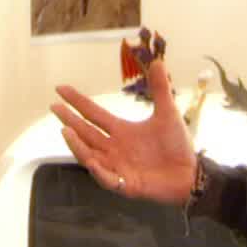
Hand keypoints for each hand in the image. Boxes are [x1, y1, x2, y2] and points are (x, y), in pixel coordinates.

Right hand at [51, 58, 196, 203]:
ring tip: (65, 130)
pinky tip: (91, 161)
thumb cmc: (177, 146)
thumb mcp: (167, 113)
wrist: (191, 174)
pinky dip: (98, 171)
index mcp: (121, 131)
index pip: (93, 114)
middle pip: (86, 133)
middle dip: (69, 120)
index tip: (60, 89)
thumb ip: (160, 89)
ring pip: (90, 155)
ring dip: (77, 144)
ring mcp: (117, 167)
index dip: (77, 102)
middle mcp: (114, 148)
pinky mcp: (126, 184)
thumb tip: (159, 62)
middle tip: (54, 107)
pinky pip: (107, 179)